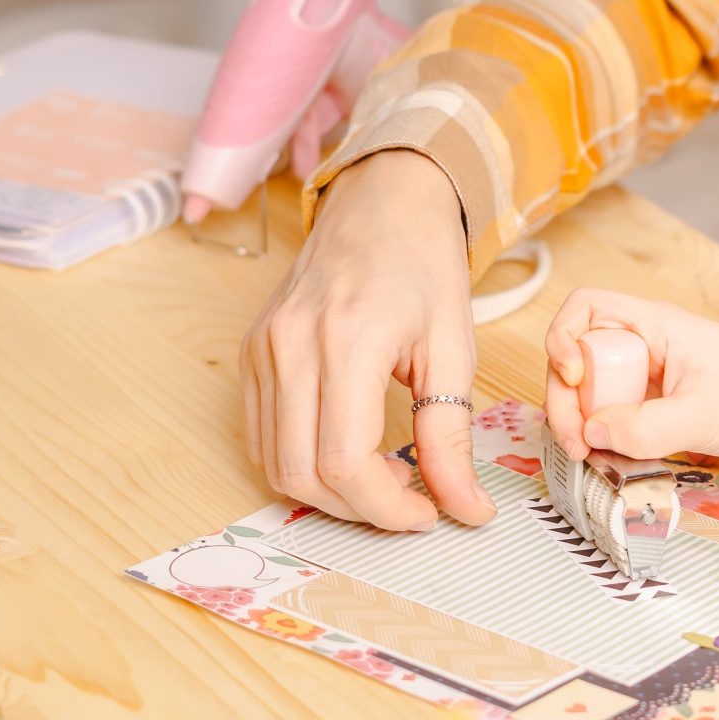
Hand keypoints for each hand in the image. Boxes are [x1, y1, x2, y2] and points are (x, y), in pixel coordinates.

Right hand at [240, 151, 494, 530]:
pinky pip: (261, 436)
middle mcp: (291, 345)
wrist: (383, 204)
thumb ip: (453, 437)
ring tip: (382, 474)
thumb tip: (467, 510)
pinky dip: (301, 462)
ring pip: (274, 463)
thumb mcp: (453, 351)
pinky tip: (349, 450)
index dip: (386, 509)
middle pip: (302, 473)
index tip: (427, 515)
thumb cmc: (424, 266)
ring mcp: (263, 349)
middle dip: (359, 508)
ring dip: (328, 492)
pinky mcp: (252, 353)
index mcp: (348, 340)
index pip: (345, 462)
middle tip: (408, 499)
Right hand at [543, 287, 718, 462]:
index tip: (575, 378)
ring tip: (595, 454)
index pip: (584, 308)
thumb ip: (644, 428)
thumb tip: (593, 433)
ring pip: (595, 390)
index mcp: (657, 325)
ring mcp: (654, 374)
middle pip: (579, 357)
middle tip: (578, 442)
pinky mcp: (662, 402)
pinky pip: (618, 413)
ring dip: (584, 422)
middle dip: (567, 399)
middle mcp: (650, 343)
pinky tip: (619, 457)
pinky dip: (609, 435)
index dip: (564, 339)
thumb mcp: (704, 416)